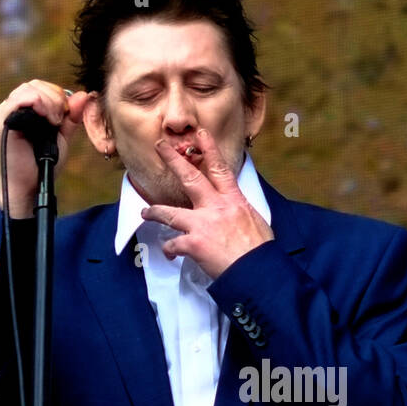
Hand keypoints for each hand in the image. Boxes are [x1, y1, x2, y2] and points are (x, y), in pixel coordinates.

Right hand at [0, 81, 90, 216]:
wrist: (30, 184)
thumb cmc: (43, 162)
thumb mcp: (61, 136)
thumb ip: (70, 116)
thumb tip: (83, 95)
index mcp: (22, 109)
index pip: (40, 87)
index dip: (57, 95)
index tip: (65, 115)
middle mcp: (10, 108)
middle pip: (34, 84)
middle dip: (55, 98)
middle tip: (60, 120)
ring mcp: (4, 113)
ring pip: (28, 89)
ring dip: (48, 102)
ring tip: (54, 122)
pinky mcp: (2, 121)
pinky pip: (19, 99)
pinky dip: (38, 103)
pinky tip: (47, 119)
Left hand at [144, 128, 273, 279]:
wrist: (257, 271)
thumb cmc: (260, 251)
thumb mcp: (256, 222)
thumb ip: (241, 213)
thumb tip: (238, 212)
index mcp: (234, 201)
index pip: (220, 169)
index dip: (209, 149)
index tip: (200, 134)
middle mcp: (216, 208)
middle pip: (190, 179)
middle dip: (173, 161)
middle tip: (160, 147)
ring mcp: (203, 225)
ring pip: (170, 213)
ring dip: (155, 212)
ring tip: (146, 212)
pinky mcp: (194, 244)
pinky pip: (173, 244)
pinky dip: (169, 249)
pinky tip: (169, 253)